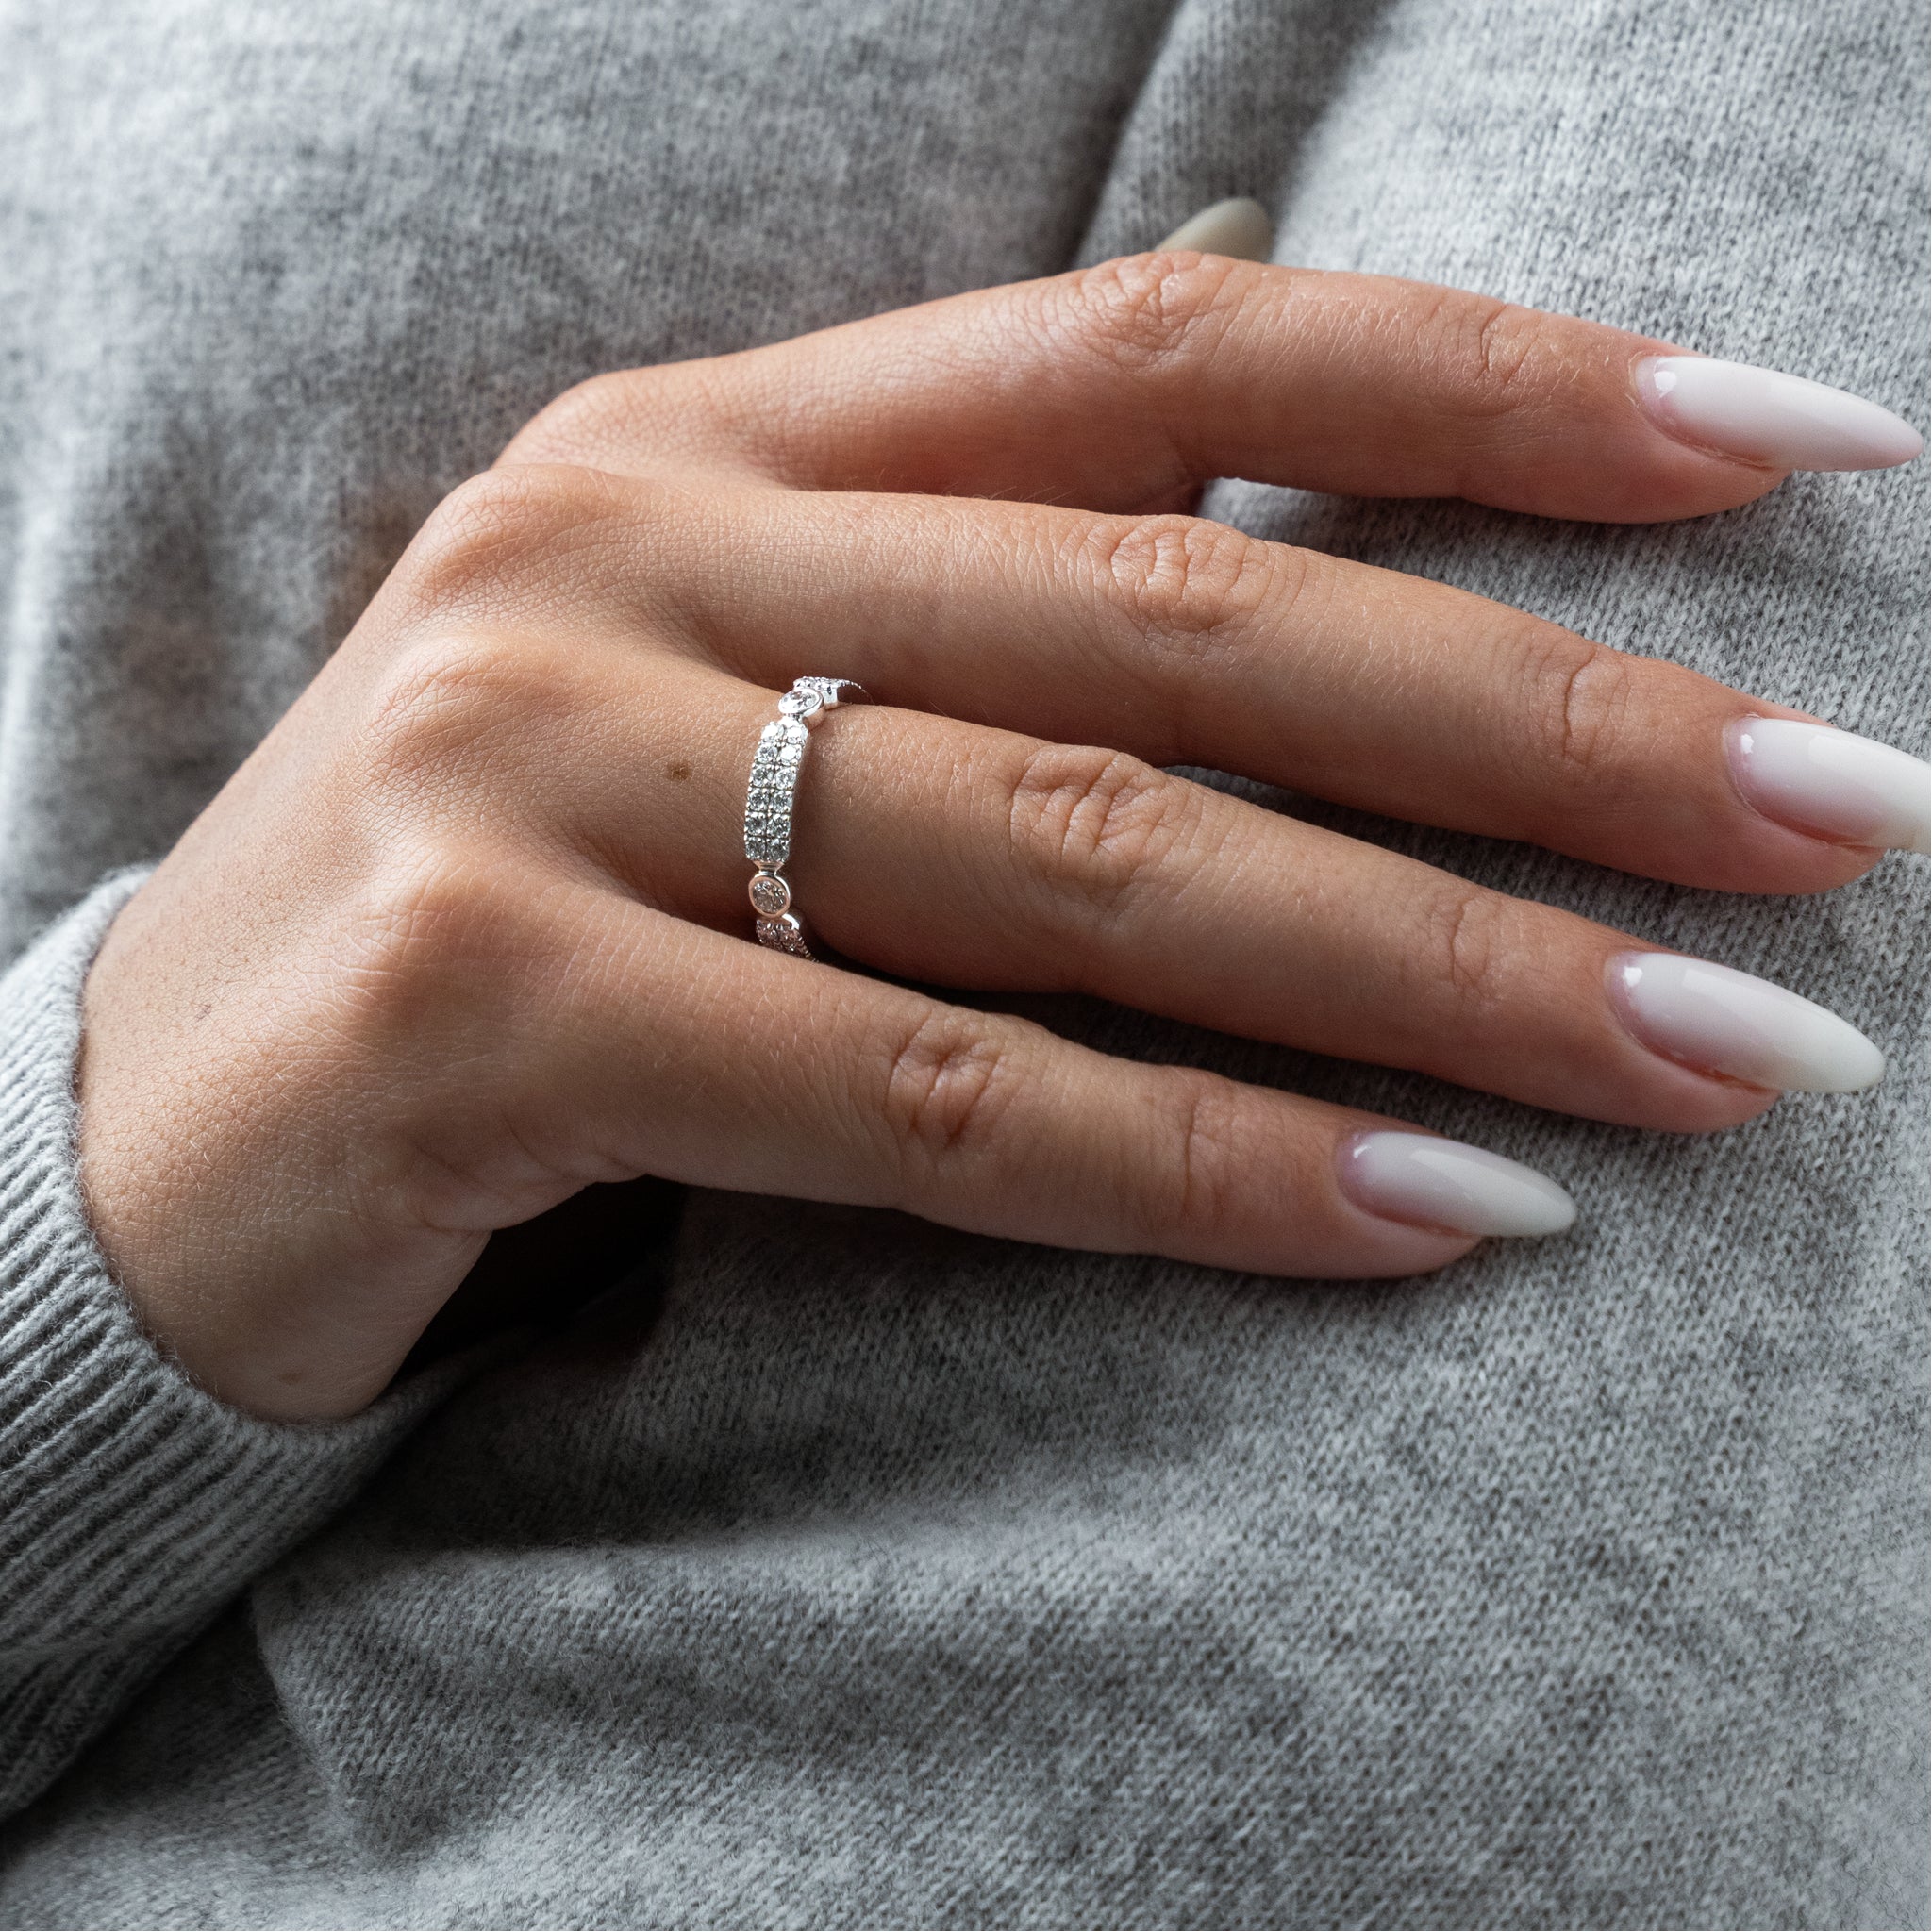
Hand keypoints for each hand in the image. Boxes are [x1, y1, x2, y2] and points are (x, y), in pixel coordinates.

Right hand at [75, 254, 1925, 1419]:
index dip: (1499, 386)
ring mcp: (543, 767)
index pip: (1172, 350)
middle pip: (1181, 623)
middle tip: (1841, 818)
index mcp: (719, 443)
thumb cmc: (513, 893)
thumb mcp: (733, 698)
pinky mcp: (488, 1004)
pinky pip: (929, 1096)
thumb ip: (991, 630)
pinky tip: (1437, 1220)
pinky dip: (1202, 1164)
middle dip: (1546, 726)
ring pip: (1083, 870)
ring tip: (1719, 1057)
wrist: (172, 1104)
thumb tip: (1350, 580)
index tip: (1798, 453)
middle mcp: (633, 556)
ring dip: (1440, 973)